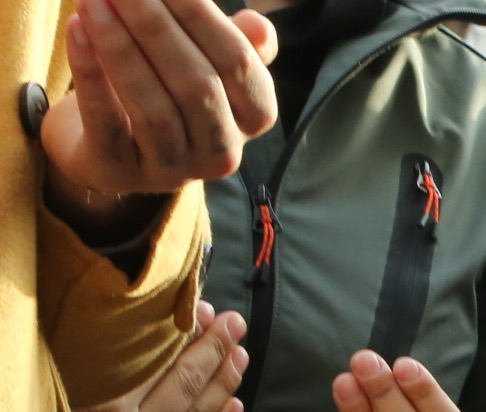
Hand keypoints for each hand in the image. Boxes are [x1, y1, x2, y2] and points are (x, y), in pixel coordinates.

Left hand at [41, 0, 277, 231]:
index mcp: (253, 118)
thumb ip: (235, 44)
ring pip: (154, 110)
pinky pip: (106, 121)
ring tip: (93, 1)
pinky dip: (90, 73)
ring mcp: (172, 168)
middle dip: (156, 29)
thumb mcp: (207, 66)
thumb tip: (258, 26)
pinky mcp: (120, 171)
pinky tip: (77, 30)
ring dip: (120, 48)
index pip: (238, 65)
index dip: (203, 18)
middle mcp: (221, 151)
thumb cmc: (166, 90)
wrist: (113, 147)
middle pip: (197, 87)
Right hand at [72, 298, 243, 411]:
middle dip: (214, 351)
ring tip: (240, 356)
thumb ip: (100, 360)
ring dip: (223, 385)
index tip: (205, 311)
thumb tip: (141, 323)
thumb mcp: (64, 382)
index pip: (157, 362)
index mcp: (101, 407)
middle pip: (183, 387)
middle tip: (235, 323)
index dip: (185, 335)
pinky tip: (235, 404)